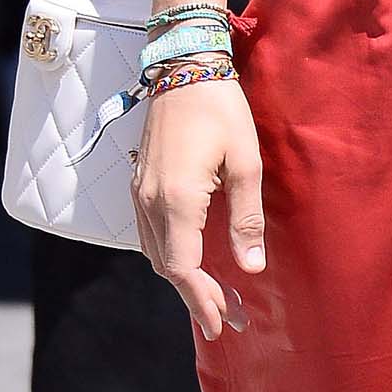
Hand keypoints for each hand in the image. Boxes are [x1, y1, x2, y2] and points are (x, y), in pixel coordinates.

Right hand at [132, 72, 265, 339]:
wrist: (184, 67)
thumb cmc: (221, 111)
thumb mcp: (245, 165)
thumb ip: (246, 221)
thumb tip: (251, 269)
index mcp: (178, 201)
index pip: (184, 269)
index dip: (203, 301)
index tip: (222, 324)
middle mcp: (150, 202)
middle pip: (167, 267)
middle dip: (196, 297)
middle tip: (227, 319)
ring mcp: (139, 192)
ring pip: (154, 253)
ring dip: (181, 279)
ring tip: (213, 297)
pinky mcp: (139, 183)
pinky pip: (148, 234)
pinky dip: (168, 256)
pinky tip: (190, 260)